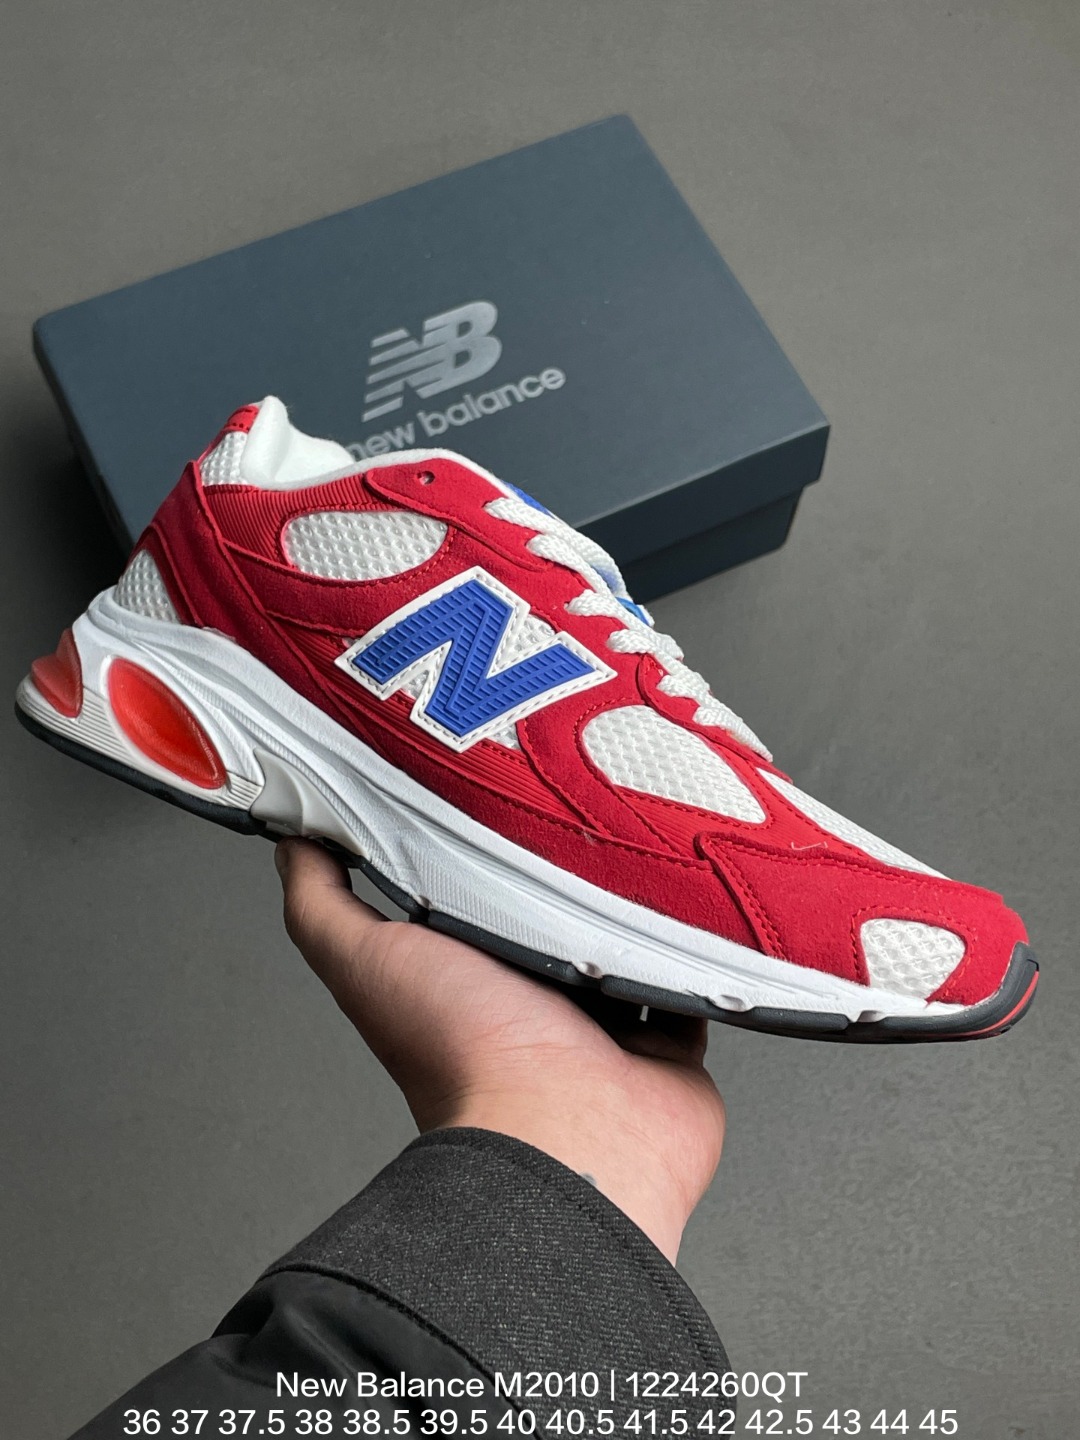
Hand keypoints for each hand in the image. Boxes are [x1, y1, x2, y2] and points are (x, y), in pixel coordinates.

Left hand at [275, 838, 725, 1262]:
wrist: (567, 1133)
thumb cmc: (465, 1055)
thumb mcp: (366, 958)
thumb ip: (321, 902)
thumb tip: (291, 840)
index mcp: (468, 974)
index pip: (472, 891)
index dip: (479, 843)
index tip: (495, 783)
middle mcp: (534, 998)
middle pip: (555, 911)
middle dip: (566, 863)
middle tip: (584, 800)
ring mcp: (604, 1020)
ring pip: (625, 938)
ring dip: (635, 899)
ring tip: (648, 841)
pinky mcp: (666, 1040)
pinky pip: (689, 980)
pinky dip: (697, 950)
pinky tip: (697, 906)